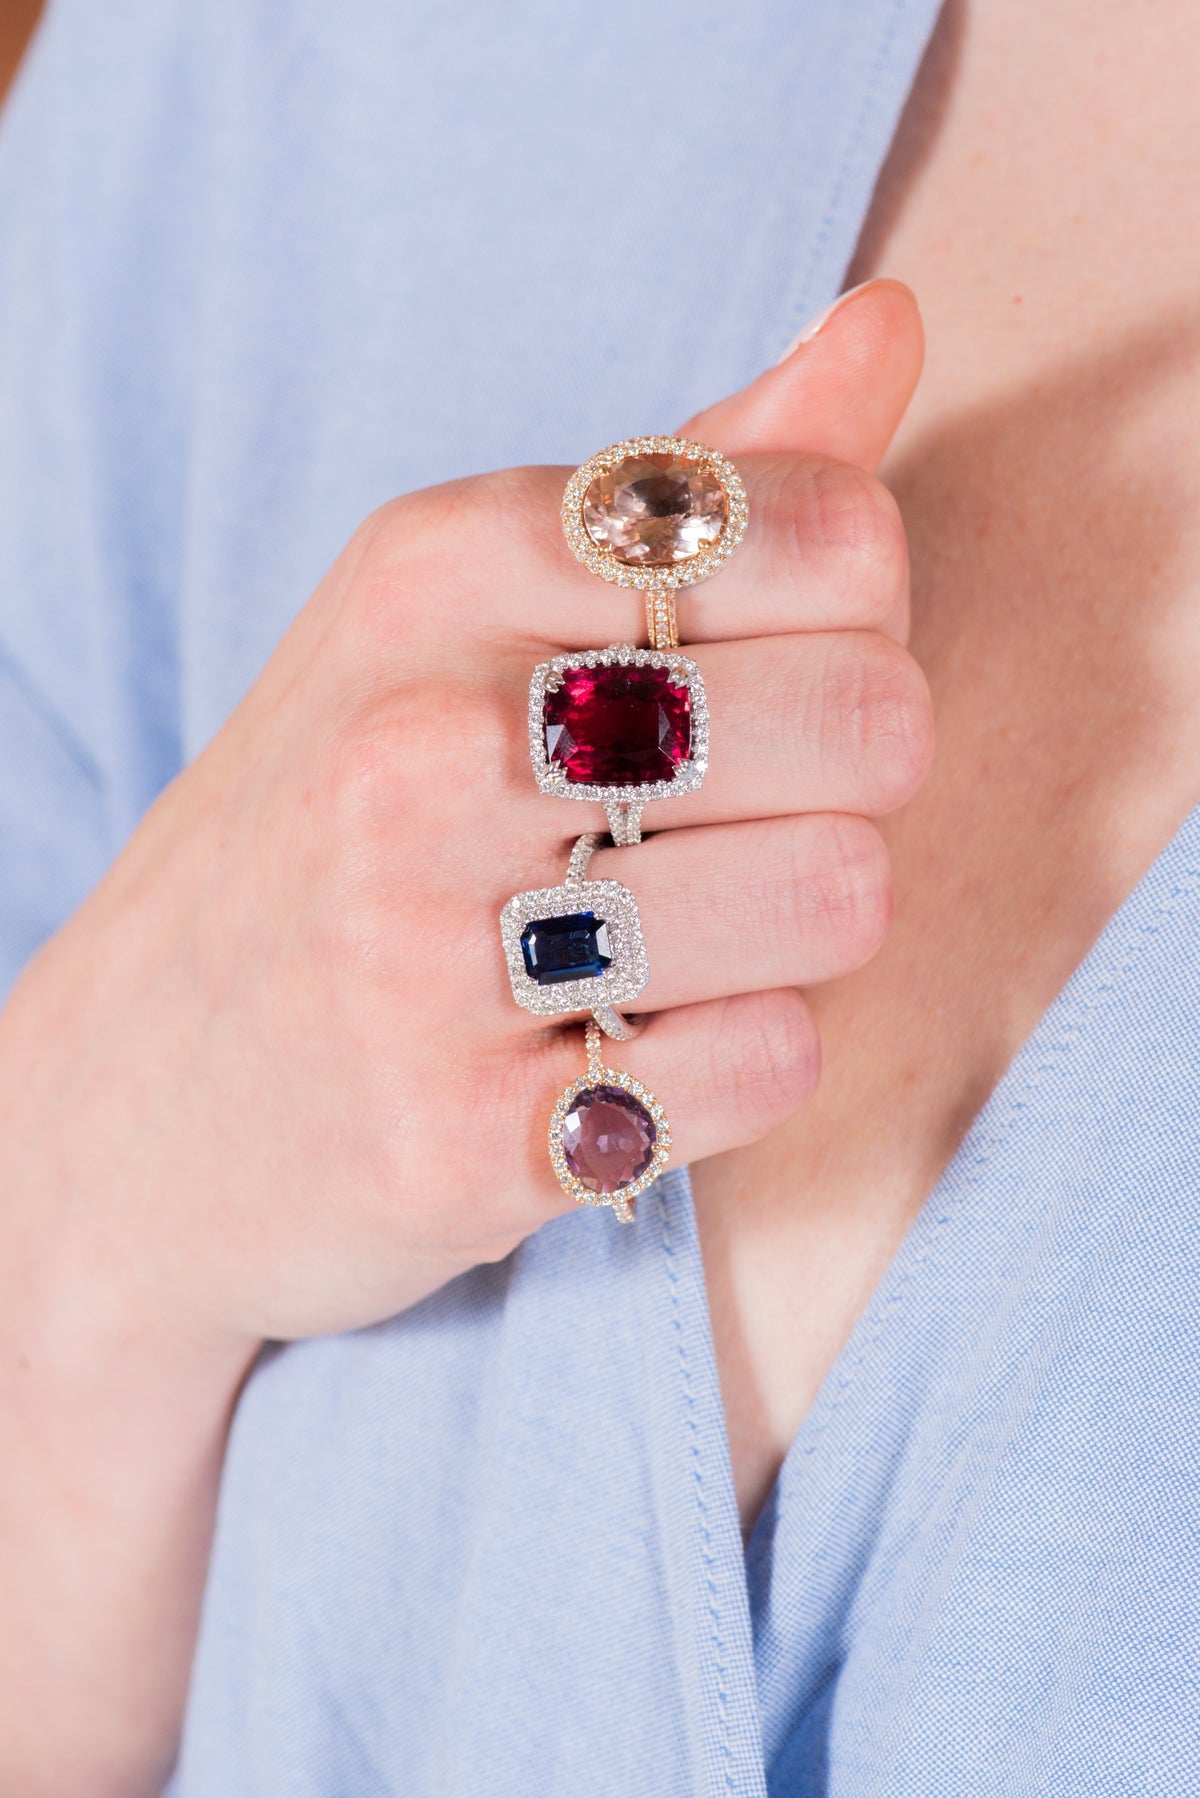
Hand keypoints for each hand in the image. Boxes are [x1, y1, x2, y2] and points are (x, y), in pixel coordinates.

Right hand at [2, 280, 931, 1361]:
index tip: (766, 677)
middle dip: (850, 787)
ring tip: (681, 942)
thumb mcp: (452, 617)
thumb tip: (892, 323)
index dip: (859, 621)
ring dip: (797, 936)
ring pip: (841, 897)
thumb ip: (687, 484)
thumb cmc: (326, 837)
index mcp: (432, 571)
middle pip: (871, 719)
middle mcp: (419, 744)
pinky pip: (769, 1063)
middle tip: (736, 826)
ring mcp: (426, 950)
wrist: (125, 1109)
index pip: (834, 532)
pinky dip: (741, 1062)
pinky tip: (634, 1050)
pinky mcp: (465, 1138)